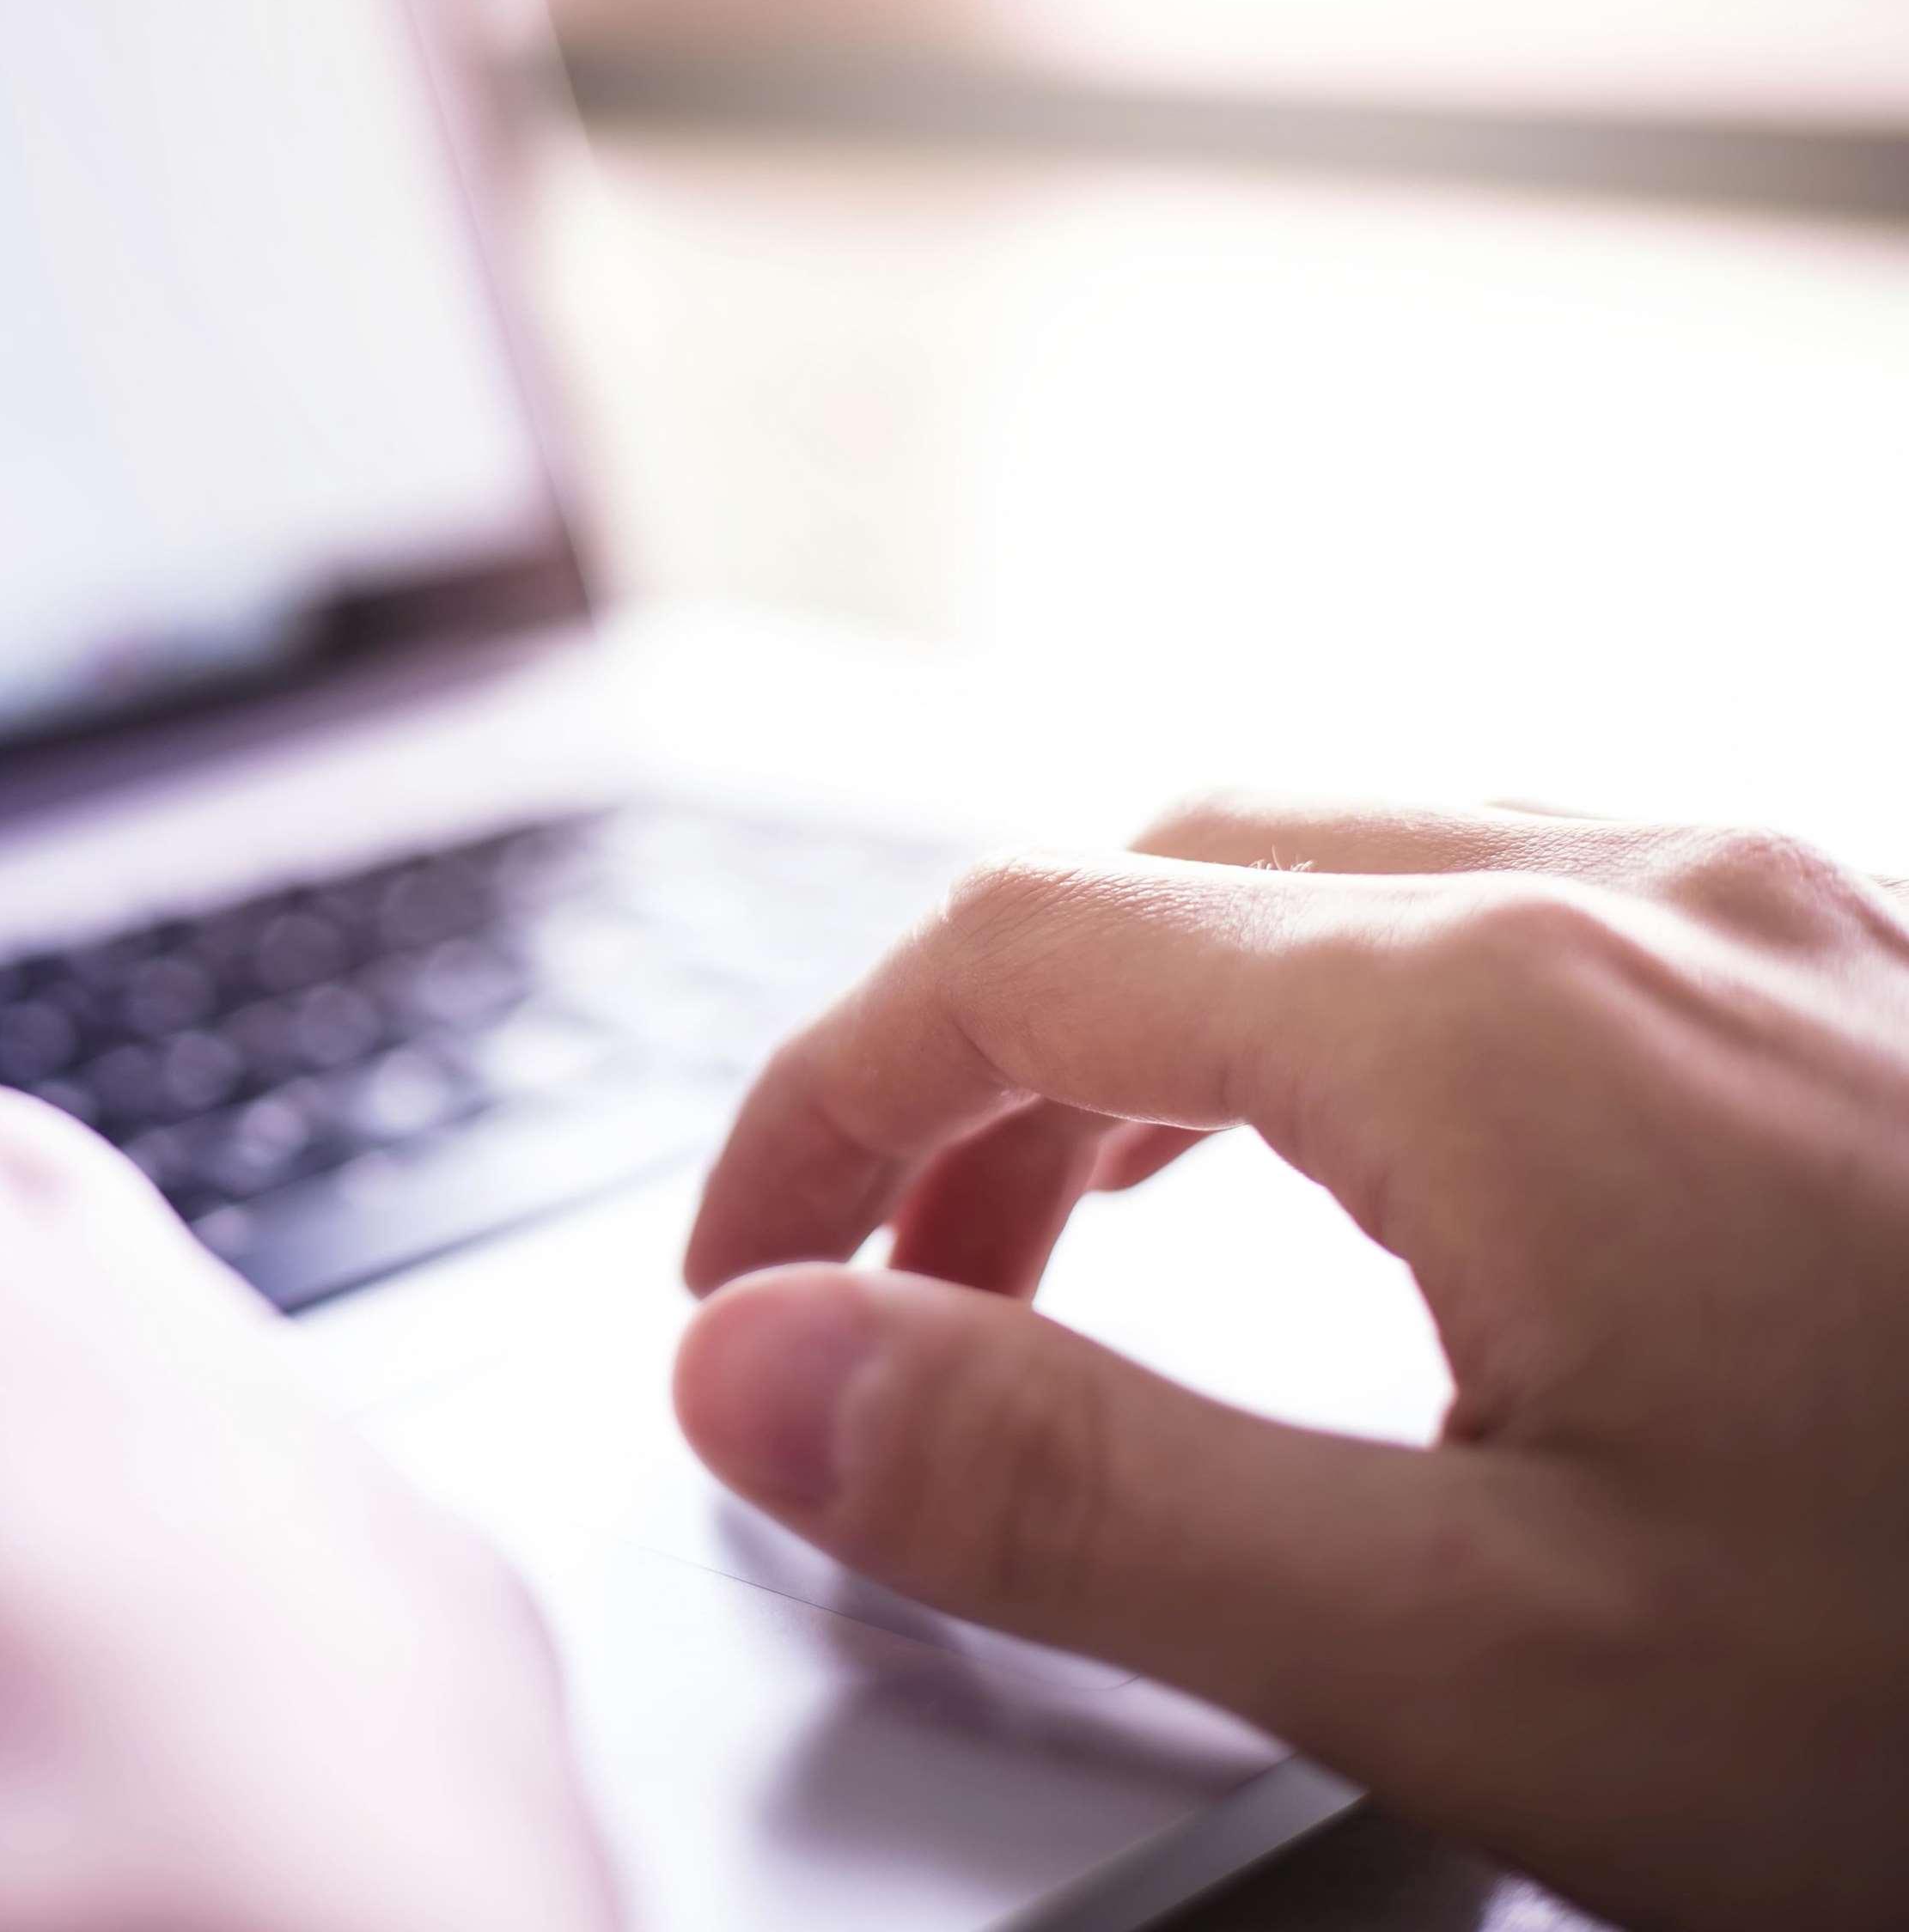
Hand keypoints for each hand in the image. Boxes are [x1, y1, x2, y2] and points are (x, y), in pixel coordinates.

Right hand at [674, 795, 1908, 1931]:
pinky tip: (1352, 1174)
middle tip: (882, 1297)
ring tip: (1068, 1237)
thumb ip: (1071, 1493)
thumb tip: (758, 1377)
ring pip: (1319, 872)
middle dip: (950, 1073)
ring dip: (1128, 1034)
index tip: (730, 1290)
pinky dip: (1310, 1024)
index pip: (1000, 958)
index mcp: (1491, 1014)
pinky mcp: (1856, 988)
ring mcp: (1766, 918)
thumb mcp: (1481, 1655)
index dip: (806, 1114)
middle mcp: (1625, 894)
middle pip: (1143, 880)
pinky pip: (1490, 913)